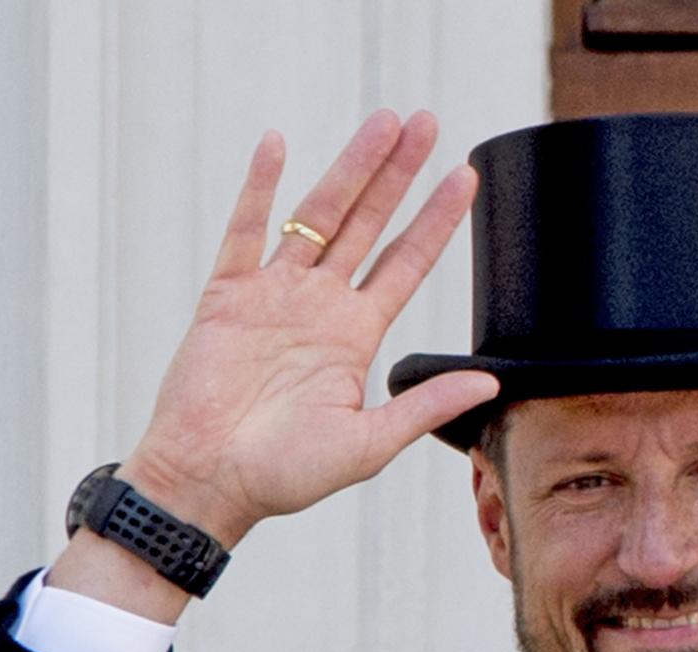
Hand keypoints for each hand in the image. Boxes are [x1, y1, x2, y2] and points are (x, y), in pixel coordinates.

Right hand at [107, 109, 499, 552]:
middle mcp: (319, 307)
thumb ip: (424, 406)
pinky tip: (277, 145)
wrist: (209, 481)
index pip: (406, 264)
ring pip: (317, 214)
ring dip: (350, 168)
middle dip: (399, 174)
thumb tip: (489, 384)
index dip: (436, 221)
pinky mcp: (227, 296)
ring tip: (383, 123)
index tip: (466, 178)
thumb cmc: (284, 475)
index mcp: (354, 338)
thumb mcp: (369, 445)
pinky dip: (259, 189)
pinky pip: (244, 231)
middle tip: (428, 123)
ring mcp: (273, 295)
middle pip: (368, 223)